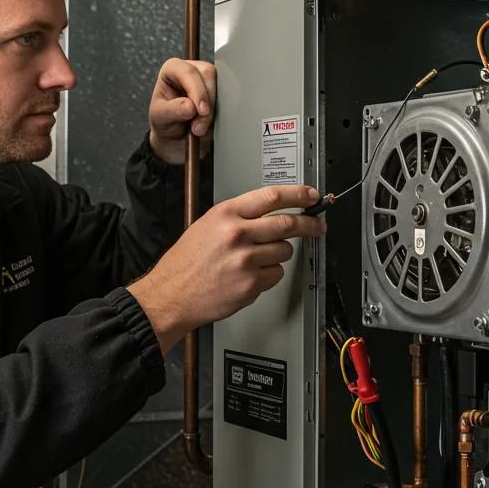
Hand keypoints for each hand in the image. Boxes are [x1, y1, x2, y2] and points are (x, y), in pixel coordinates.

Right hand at [128, 185, 325, 352]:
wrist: (171, 293)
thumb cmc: (186, 262)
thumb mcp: (207, 225)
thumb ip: (238, 216)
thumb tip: (271, 212)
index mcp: (226, 214)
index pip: (272, 196)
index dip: (298, 194)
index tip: (311, 195)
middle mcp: (237, 233)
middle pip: (287, 223)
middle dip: (309, 225)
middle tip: (317, 226)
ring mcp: (245, 259)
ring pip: (284, 251)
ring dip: (279, 254)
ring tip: (257, 259)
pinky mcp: (250, 283)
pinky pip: (276, 274)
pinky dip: (269, 275)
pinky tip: (249, 276)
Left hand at [147, 58, 215, 164]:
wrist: (174, 136)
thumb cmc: (164, 121)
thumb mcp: (160, 118)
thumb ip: (172, 110)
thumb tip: (190, 107)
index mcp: (172, 69)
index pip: (188, 72)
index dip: (197, 90)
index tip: (202, 111)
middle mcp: (191, 70)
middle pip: (209, 75)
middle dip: (208, 102)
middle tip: (198, 126)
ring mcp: (207, 80)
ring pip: (222, 87)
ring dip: (214, 111)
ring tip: (199, 129)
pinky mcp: (219, 92)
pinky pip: (228, 100)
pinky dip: (220, 115)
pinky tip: (208, 126)